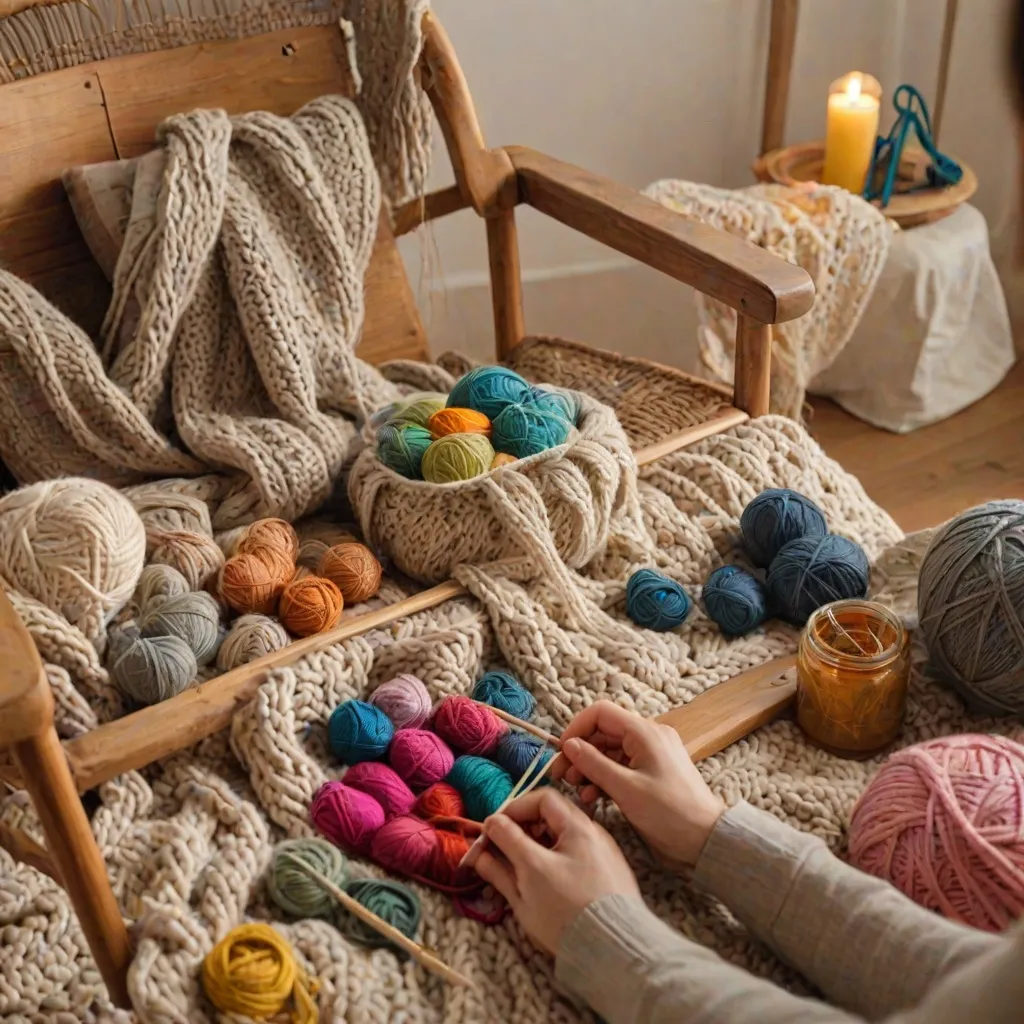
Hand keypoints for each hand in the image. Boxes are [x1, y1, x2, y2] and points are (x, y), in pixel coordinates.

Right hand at [474, 788, 640, 955]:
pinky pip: (579, 852)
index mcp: (575, 828)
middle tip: (503, 850)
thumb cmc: (567, 914)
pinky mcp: (611, 870)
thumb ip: (500, 864)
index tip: (493, 830)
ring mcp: (605, 851)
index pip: (540, 798)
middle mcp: (593, 832)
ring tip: (521, 869)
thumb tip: (479, 848)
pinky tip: (546, 881)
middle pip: (553, 815)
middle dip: (523, 828)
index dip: (513, 810)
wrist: (617, 950)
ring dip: (539, 843)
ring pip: (565, 835)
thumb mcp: (526, 887)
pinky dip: (557, 857)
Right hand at [552, 701, 724, 868]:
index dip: (577, 728)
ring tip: (576, 788)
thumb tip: (569, 745)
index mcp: (645, 732)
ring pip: (609, 751)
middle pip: (603, 733)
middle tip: (561, 775)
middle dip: (580, 752)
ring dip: (590, 767)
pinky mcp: (652, 772)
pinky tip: (593, 796)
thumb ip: (594, 764)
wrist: (705, 840)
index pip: (601, 713)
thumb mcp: (626, 789)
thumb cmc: (669, 813)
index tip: (561, 751)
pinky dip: (604, 778)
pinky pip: (621, 766)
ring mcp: (651, 754)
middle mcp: (648, 737)